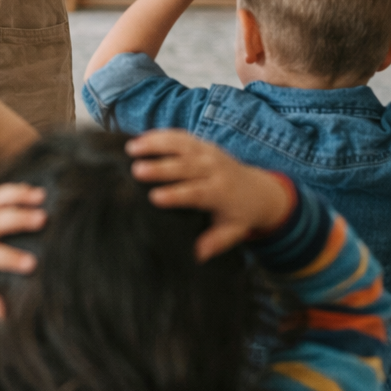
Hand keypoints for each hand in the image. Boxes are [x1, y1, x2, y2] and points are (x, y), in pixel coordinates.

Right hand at [125, 129, 292, 259]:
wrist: (260, 190)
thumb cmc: (240, 215)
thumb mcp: (233, 232)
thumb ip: (215, 242)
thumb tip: (197, 256)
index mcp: (220, 192)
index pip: (196, 193)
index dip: (175, 195)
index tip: (154, 198)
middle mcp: (215, 169)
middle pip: (185, 166)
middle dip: (160, 168)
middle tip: (136, 171)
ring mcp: (208, 153)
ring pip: (181, 145)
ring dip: (155, 144)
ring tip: (131, 148)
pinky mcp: (203, 144)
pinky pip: (181, 136)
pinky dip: (160, 134)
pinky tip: (140, 138)